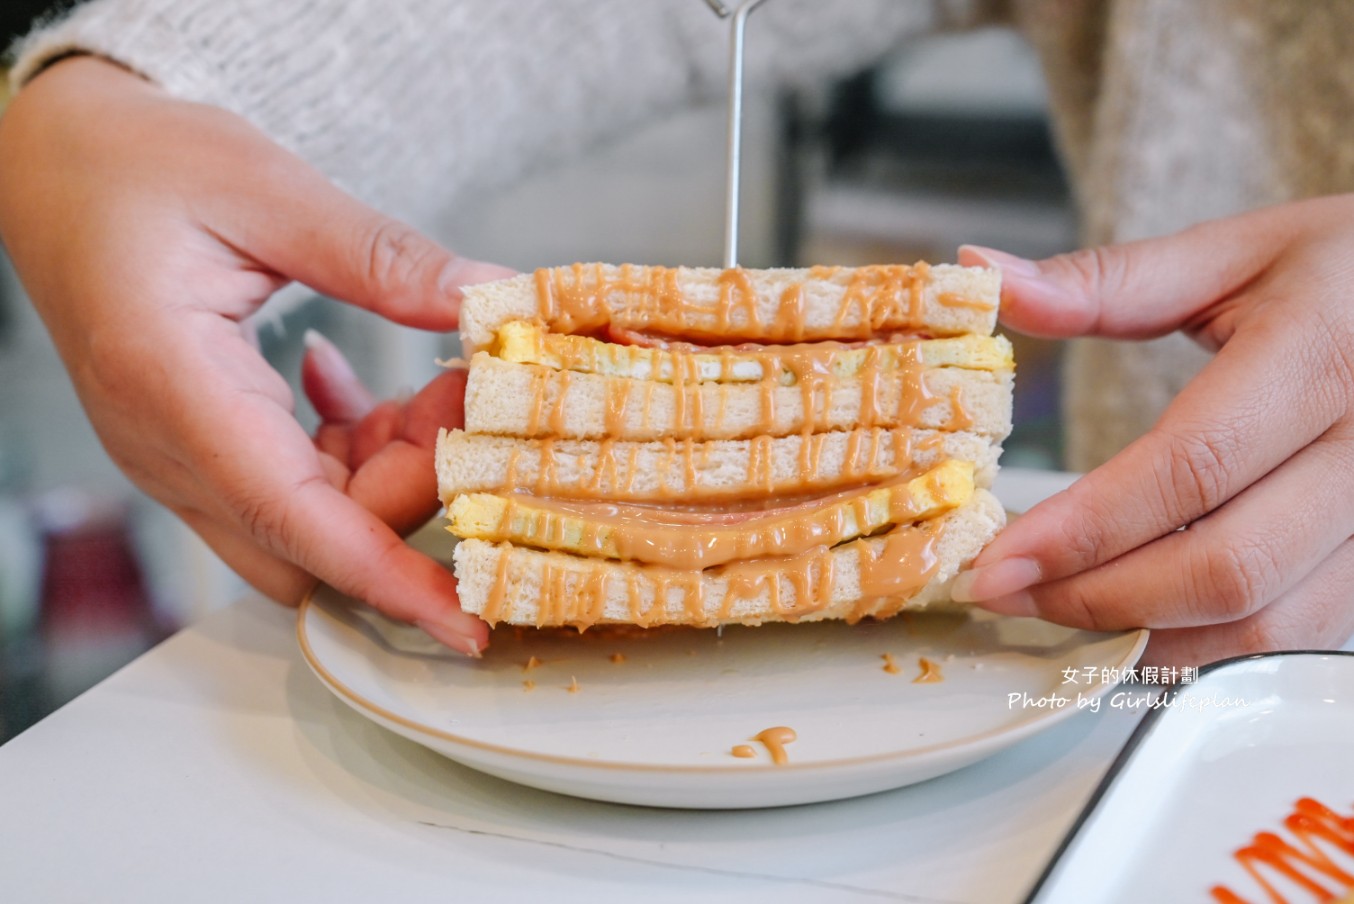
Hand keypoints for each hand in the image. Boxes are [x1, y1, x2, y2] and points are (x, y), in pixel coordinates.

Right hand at [0, 57, 511, 654]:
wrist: (49, 164)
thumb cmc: (135, 164)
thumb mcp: (267, 189)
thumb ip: (381, 257)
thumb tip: (491, 301)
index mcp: (170, 383)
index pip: (292, 516)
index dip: (385, 577)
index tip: (464, 621)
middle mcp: (166, 445)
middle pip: (312, 537)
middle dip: (410, 493)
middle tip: (471, 401)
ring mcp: (177, 454)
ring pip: (310, 518)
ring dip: (387, 466)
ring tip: (433, 377)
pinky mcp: (196, 444)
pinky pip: (293, 485)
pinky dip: (350, 449)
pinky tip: (353, 382)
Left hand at [954, 195, 1353, 666]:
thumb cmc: (1346, 271)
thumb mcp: (1233, 251)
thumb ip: (1104, 280)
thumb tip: (983, 272)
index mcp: (1323, 353)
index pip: (1190, 466)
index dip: (1085, 526)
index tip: (998, 557)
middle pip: (1223, 566)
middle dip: (1096, 595)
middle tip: (1004, 591)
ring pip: (1263, 621)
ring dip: (1144, 634)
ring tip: (1053, 608)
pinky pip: (1294, 634)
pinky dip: (1203, 643)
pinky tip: (1134, 620)